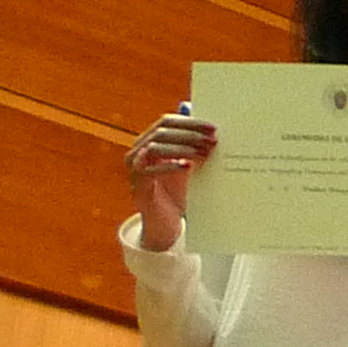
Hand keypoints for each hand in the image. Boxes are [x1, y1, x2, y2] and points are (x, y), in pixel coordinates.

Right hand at [123, 114, 217, 250]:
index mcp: (149, 142)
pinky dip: (169, 166)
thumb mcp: (190, 167)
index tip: (213, 127)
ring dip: (181, 148)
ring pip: (154, 147)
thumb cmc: (178, 193)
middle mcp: (138, 152)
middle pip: (161, 131)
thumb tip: (213, 132)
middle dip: (189, 134)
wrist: (166, 224)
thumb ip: (196, 149)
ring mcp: (134, 168)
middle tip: (211, 140)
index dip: (190, 122)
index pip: (167, 122)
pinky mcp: (137, 185)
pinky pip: (149, 170)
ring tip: (203, 152)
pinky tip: (187, 167)